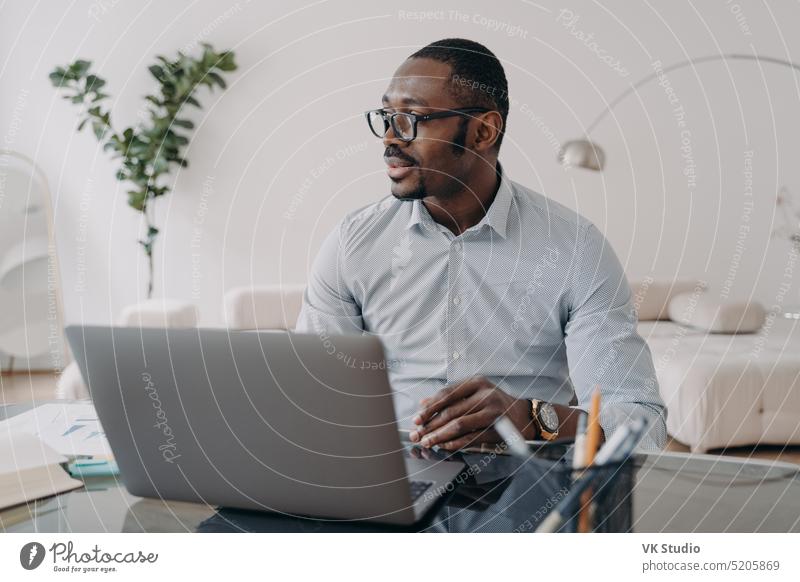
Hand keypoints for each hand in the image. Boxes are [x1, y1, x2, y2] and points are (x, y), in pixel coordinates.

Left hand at [409, 376, 534, 449]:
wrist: (524, 416)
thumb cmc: (495, 404)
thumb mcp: (474, 394)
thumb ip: (450, 398)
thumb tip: (423, 404)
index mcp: (477, 382)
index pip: (447, 394)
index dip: (430, 407)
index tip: (417, 418)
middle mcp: (485, 394)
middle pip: (451, 410)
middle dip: (431, 424)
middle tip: (418, 434)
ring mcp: (493, 411)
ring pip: (459, 424)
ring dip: (440, 435)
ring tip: (428, 441)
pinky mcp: (497, 428)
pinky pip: (471, 437)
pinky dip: (455, 443)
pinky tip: (444, 446)